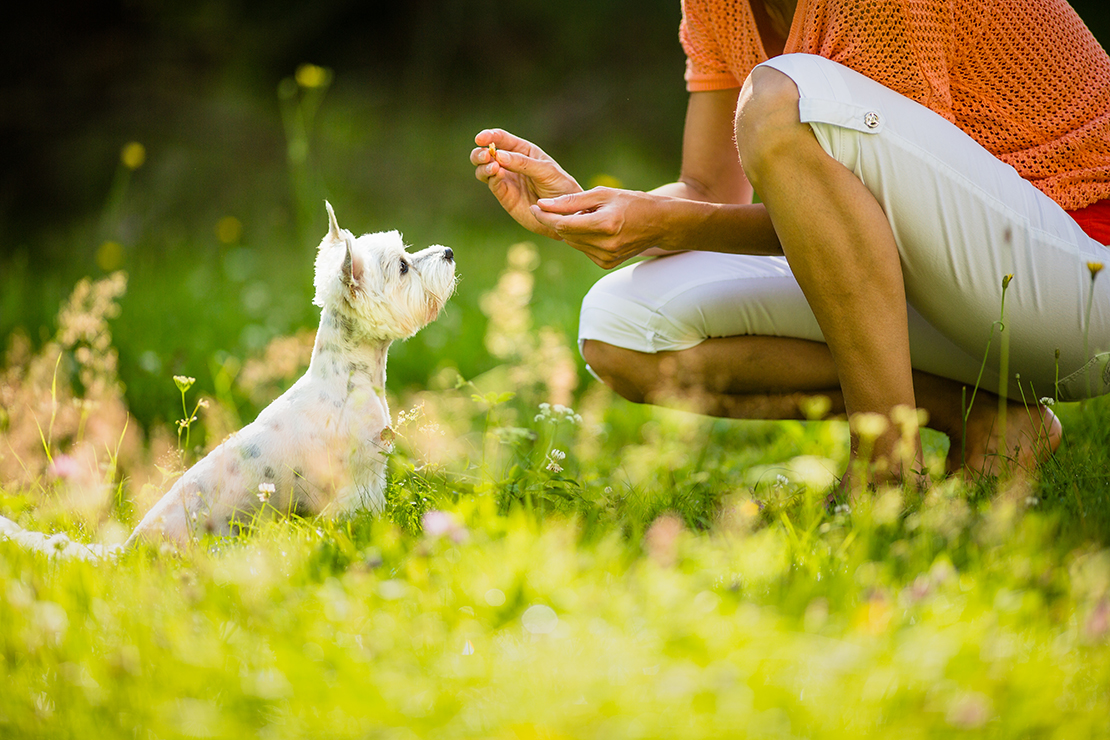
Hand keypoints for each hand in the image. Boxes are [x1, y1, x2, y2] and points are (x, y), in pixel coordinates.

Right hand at [471, 129, 581, 238]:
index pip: (502, 138)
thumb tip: (499, 155)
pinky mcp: (504, 195)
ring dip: (482, 166)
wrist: (565, 213)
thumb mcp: (546, 170)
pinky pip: (492, 184)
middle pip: (486, 154)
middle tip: (485, 155)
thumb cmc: (560, 187)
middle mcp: (510, 163)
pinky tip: (497, 175)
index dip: (489, 136)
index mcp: (522, 151)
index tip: (480, 139)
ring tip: (493, 167)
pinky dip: (491, 178)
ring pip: (483, 169)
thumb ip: (523, 163)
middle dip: (480, 153)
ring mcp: (506, 179)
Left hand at [530, 187, 666, 268]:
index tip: (535, 207)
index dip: (545, 216)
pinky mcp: (606, 264)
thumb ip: (571, 201)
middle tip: (558, 206)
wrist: (659, 224)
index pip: (563, 225)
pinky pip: (583, 249)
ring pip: (572, 243)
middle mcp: (605, 245)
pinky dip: (582, 238)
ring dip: (571, 229)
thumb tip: (543, 204)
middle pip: (565, 234)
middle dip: (556, 220)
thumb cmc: (632, 202)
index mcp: (605, 225)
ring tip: (586, 215)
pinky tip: (594, 228)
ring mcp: (606, 258)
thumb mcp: (603, 194)